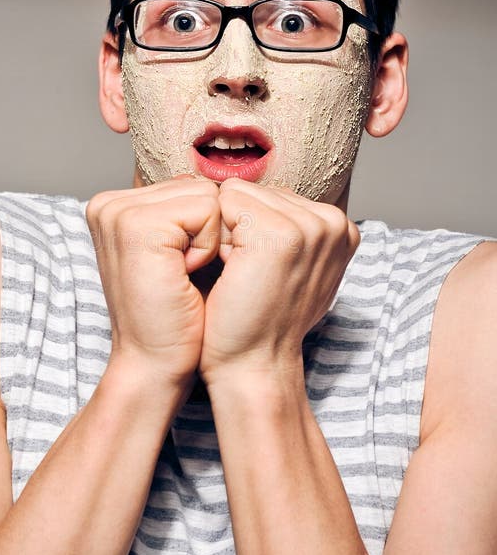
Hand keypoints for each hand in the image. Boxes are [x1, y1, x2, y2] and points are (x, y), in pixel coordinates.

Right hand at [86, 177, 219, 387]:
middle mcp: (109, 202)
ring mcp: (118, 210)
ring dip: (210, 240)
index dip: (202, 229)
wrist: (156, 362)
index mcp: (115, 206)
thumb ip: (183, 211)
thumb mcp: (177, 252)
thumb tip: (217, 177)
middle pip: (199, 185)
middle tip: (181, 274)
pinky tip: (183, 275)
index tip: (179, 268)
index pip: (188, 185)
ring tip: (182, 274)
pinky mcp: (137, 224)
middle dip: (207, 232)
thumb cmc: (176, 315)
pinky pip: (207, 209)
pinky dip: (208, 246)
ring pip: (207, 194)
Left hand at [199, 178, 359, 387]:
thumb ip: (290, 228)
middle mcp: (332, 221)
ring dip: (228, 232)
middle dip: (240, 227)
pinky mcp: (280, 235)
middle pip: (255, 189)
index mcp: (339, 226)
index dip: (251, 229)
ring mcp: (309, 227)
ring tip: (244, 273)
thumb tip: (264, 195)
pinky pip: (224, 203)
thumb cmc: (261, 319)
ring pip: (237, 194)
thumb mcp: (293, 269)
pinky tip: (233, 272)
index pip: (271, 194)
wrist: (253, 365)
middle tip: (250, 275)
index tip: (262, 270)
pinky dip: (216, 238)